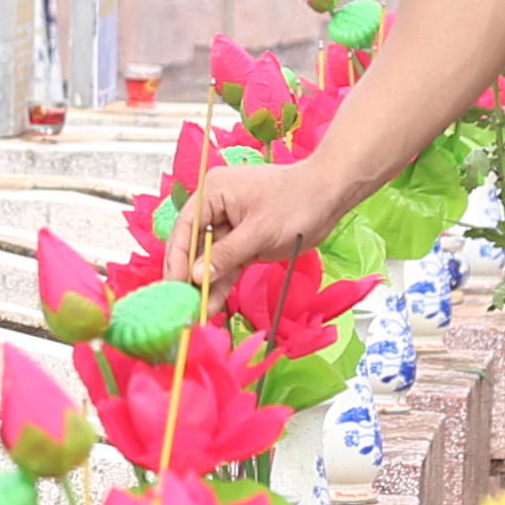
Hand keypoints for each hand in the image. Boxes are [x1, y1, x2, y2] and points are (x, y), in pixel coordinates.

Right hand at [181, 154, 355, 293]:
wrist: (329, 197)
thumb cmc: (297, 201)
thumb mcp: (259, 231)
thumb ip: (226, 255)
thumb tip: (196, 276)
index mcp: (213, 193)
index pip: (185, 228)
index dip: (178, 260)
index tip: (174, 287)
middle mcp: (216, 207)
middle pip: (193, 245)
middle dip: (189, 275)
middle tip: (183, 304)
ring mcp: (229, 225)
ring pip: (209, 259)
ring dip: (205, 284)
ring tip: (198, 312)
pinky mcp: (243, 241)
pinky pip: (226, 264)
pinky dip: (222, 282)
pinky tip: (214, 304)